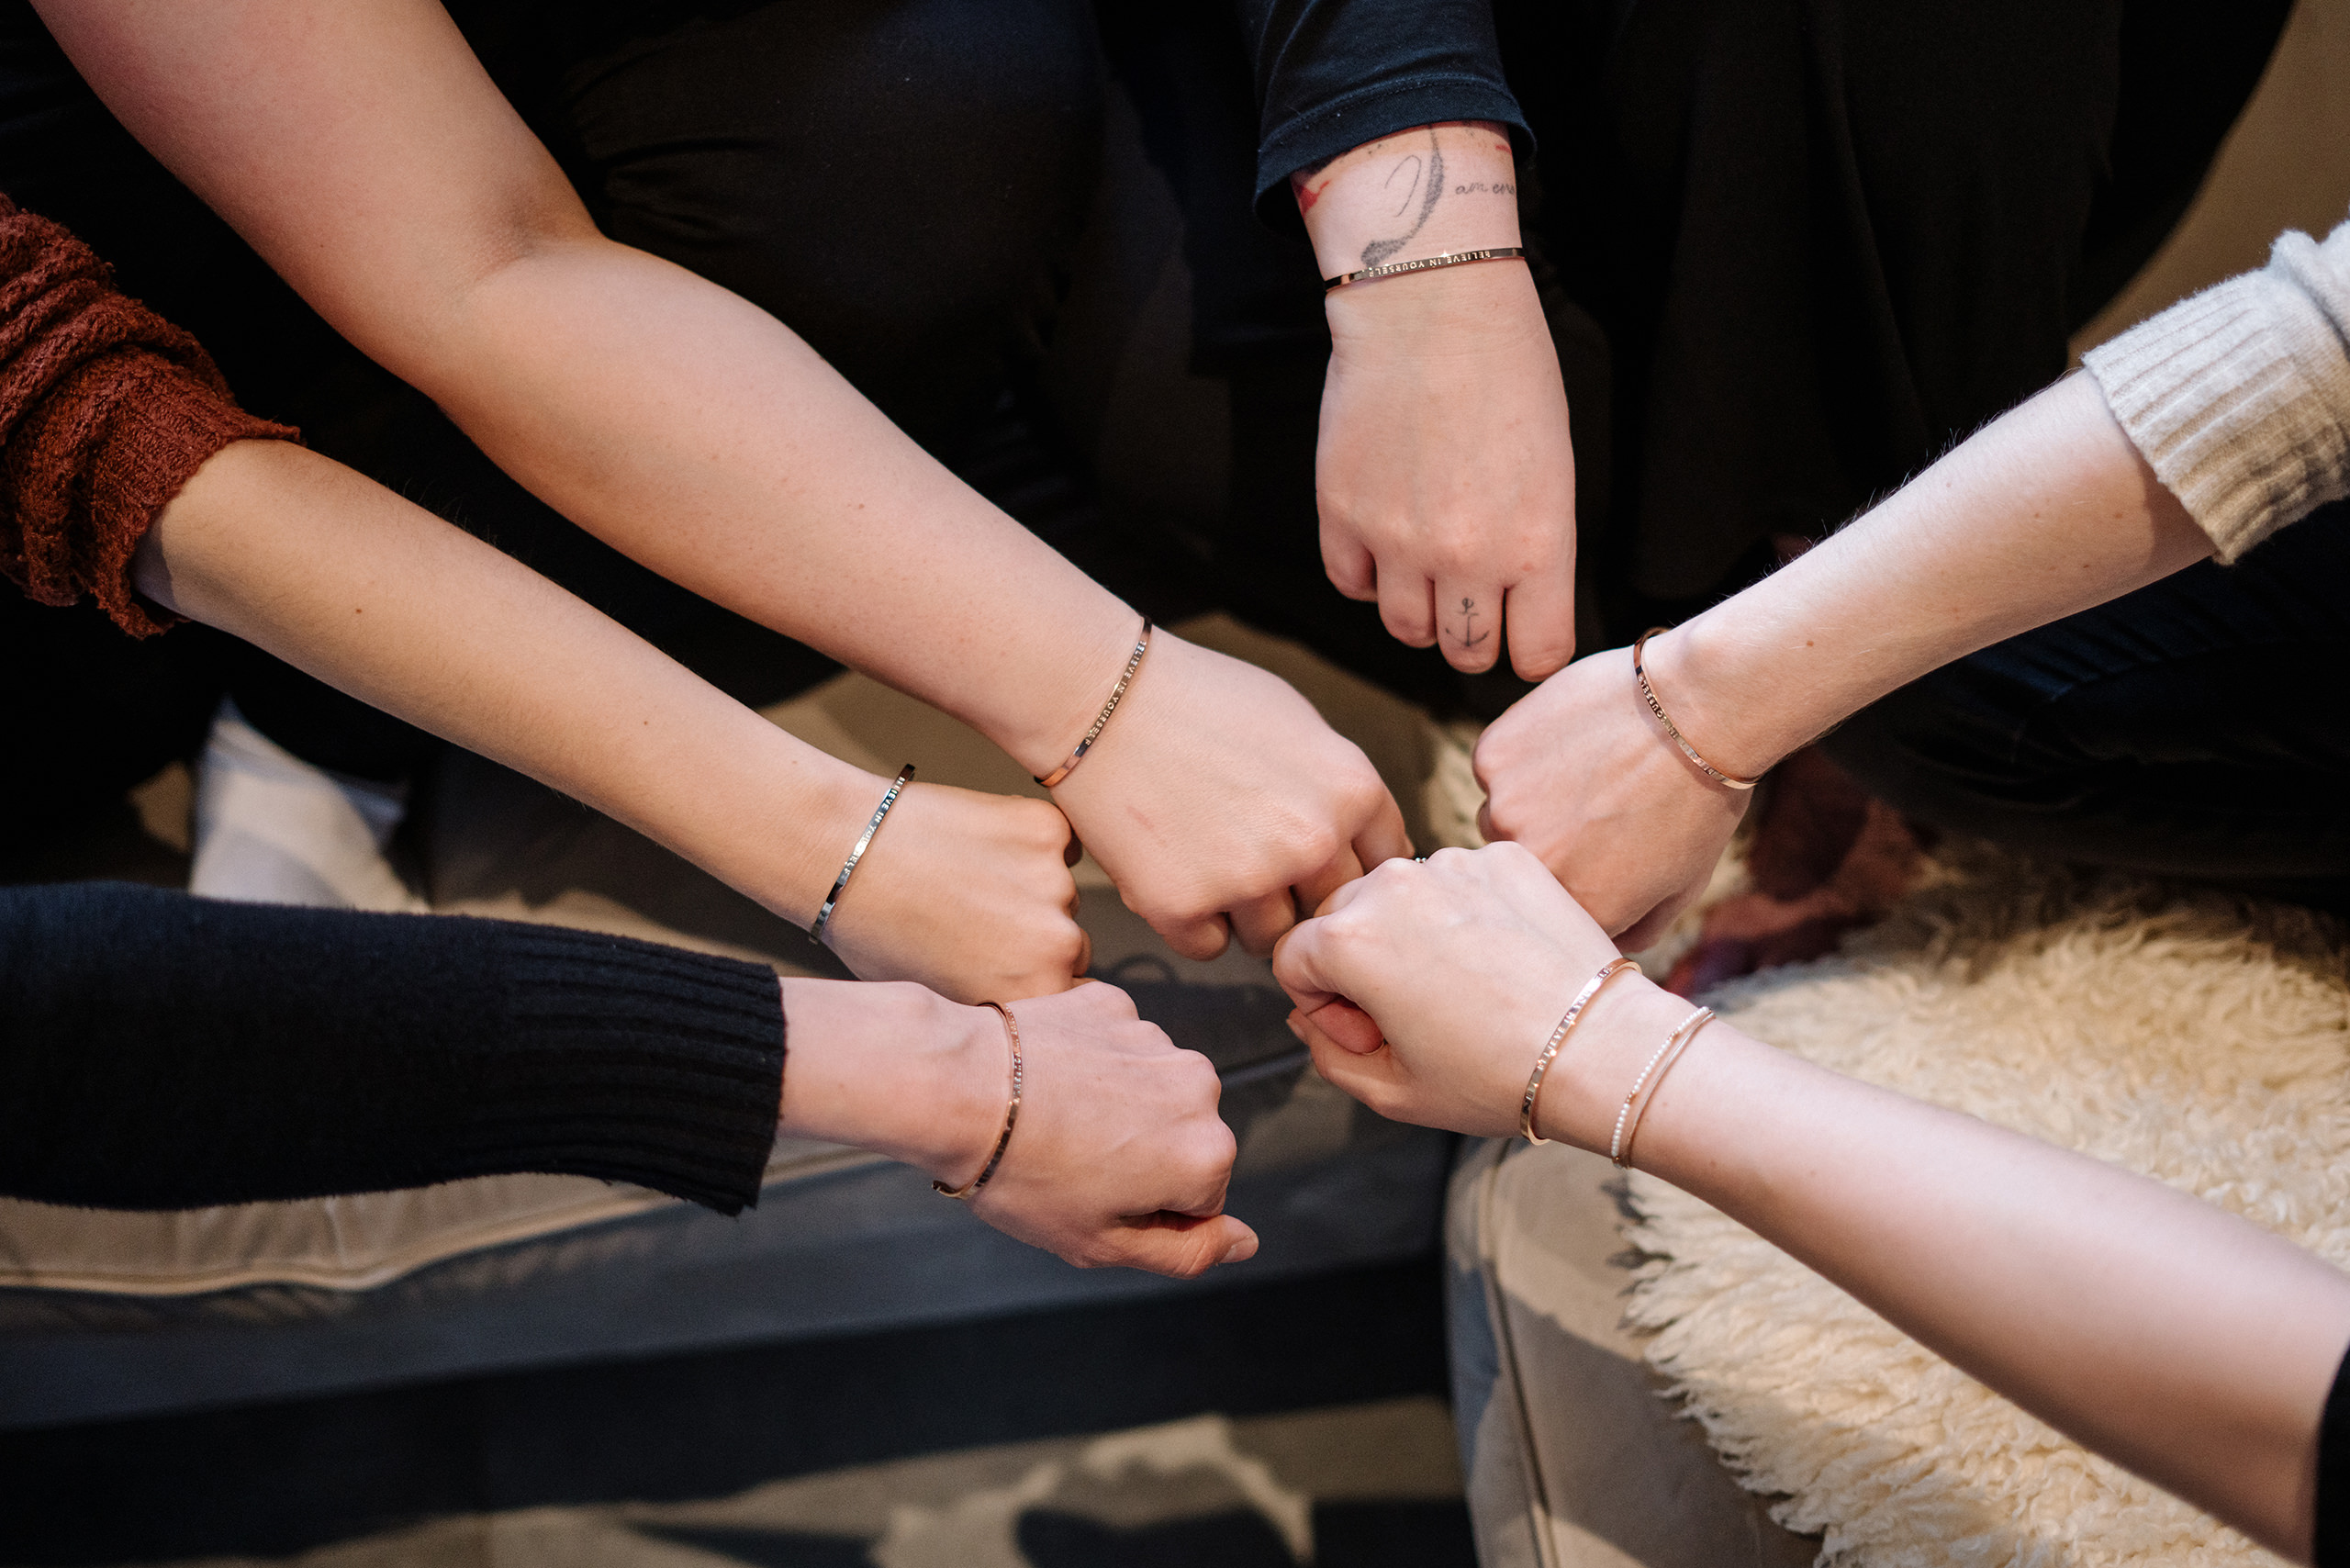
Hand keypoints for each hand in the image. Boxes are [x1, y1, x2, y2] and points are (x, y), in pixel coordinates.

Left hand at [778, 978, 1255, 1276]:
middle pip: (1181, 1138)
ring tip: (1051, 1123)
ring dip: (1114, 1107)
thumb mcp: (1102, 1243)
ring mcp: (1156, 1037)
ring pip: (1148, 1090)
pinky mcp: (1114, 1002)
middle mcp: (1198, 1085)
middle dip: (1140, 1155)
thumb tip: (1244, 1243)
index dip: (1146, 1210)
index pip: (1201, 1201)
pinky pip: (1115, 1046)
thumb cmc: (1022, 1172)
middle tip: (1070, 1165)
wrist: (958, 1087)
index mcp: (1206, 1152)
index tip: (1095, 1200)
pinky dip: (1088, 1063)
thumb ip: (1188, 1252)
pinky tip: (1044, 1081)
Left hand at [820, 780, 1088, 1004]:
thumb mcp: (936, 1000)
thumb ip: (996, 1005)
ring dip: (1029, 888)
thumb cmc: (875, 934)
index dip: (1030, 980)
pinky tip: (977, 845)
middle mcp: (1058, 942)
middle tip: (976, 920)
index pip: (1065, 998)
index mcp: (1034, 995)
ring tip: (965, 880)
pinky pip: (1055, 842)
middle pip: (1069, 944)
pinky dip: (1026, 842)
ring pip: (1059, 891)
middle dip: (1034, 936)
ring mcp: (1055, 879)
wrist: (843, 852)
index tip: (1000, 964)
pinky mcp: (1047, 826)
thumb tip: (1024, 1005)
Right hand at [1050, 630, 1412, 960]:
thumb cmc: (1199, 699)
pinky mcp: (1183, 907)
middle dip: (1297, 894)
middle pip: (1328, 910)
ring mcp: (1249, 880)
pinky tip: (1171, 867)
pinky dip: (1191, 920)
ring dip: (1243, 912)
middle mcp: (1312, 842)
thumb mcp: (1300, 724)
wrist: (1102, 697)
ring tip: (1205, 855)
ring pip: (1270, 938)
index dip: (1347, 867)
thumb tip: (1362, 843)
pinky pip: (1209, 945)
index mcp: (1353, 791)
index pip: (1381, 866)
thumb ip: (1339, 789)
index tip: (1318, 863)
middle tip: (1252, 860)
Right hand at [1271, 843, 1634, 1138]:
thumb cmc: (1497, 1077)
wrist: (1600, 1050)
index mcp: (1348, 939)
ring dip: (1413, 931)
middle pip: (1340, 914)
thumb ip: (1327, 1052)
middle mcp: (1392, 883)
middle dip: (1359, 961)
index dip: (1323, 1007)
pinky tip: (1500, 958)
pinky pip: (1461, 878)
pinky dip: (1468, 911)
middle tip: (1411, 1013)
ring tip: (1462, 986)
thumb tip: (1313, 1016)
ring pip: (1402, 892)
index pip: (1293, 957)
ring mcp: (1453, 862)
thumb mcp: (1390, 1091)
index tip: (1369, 1035)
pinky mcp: (1505, 857)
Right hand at [1318, 254, 1576, 678]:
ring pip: (1405, 628)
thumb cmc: (1508, 375)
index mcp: (1536, 544)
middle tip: (1472, 599)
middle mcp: (1466, 556)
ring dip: (1418, 607)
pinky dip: (1366, 574)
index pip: (1536, 653)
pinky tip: (1382, 535)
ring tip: (1425, 561)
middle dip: (1473, 634)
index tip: (1524, 629)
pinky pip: (1350, 584)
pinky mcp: (1341, 514)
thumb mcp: (1554, 469)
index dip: (1531, 646)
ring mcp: (1397, 540)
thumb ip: (1535, 547)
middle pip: (1466, 652)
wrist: (1431, 307)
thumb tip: (1514, 604)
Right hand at [1474, 642, 1750, 948]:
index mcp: (1580, 909)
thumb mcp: (1685, 883)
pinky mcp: (1492, 759)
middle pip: (1519, 865)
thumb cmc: (1701, 797)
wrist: (1698, 708)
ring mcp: (1506, 811)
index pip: (1552, 911)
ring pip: (1499, 815)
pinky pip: (1493, 767)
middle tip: (1592, 804)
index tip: (1600, 846)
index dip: (1577, 876)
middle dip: (1547, 841)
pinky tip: (1568, 737)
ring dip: (1528, 800)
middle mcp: (1533, 869)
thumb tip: (1604, 943)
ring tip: (1582, 768)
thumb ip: (1638, 927)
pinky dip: (1520, 755)